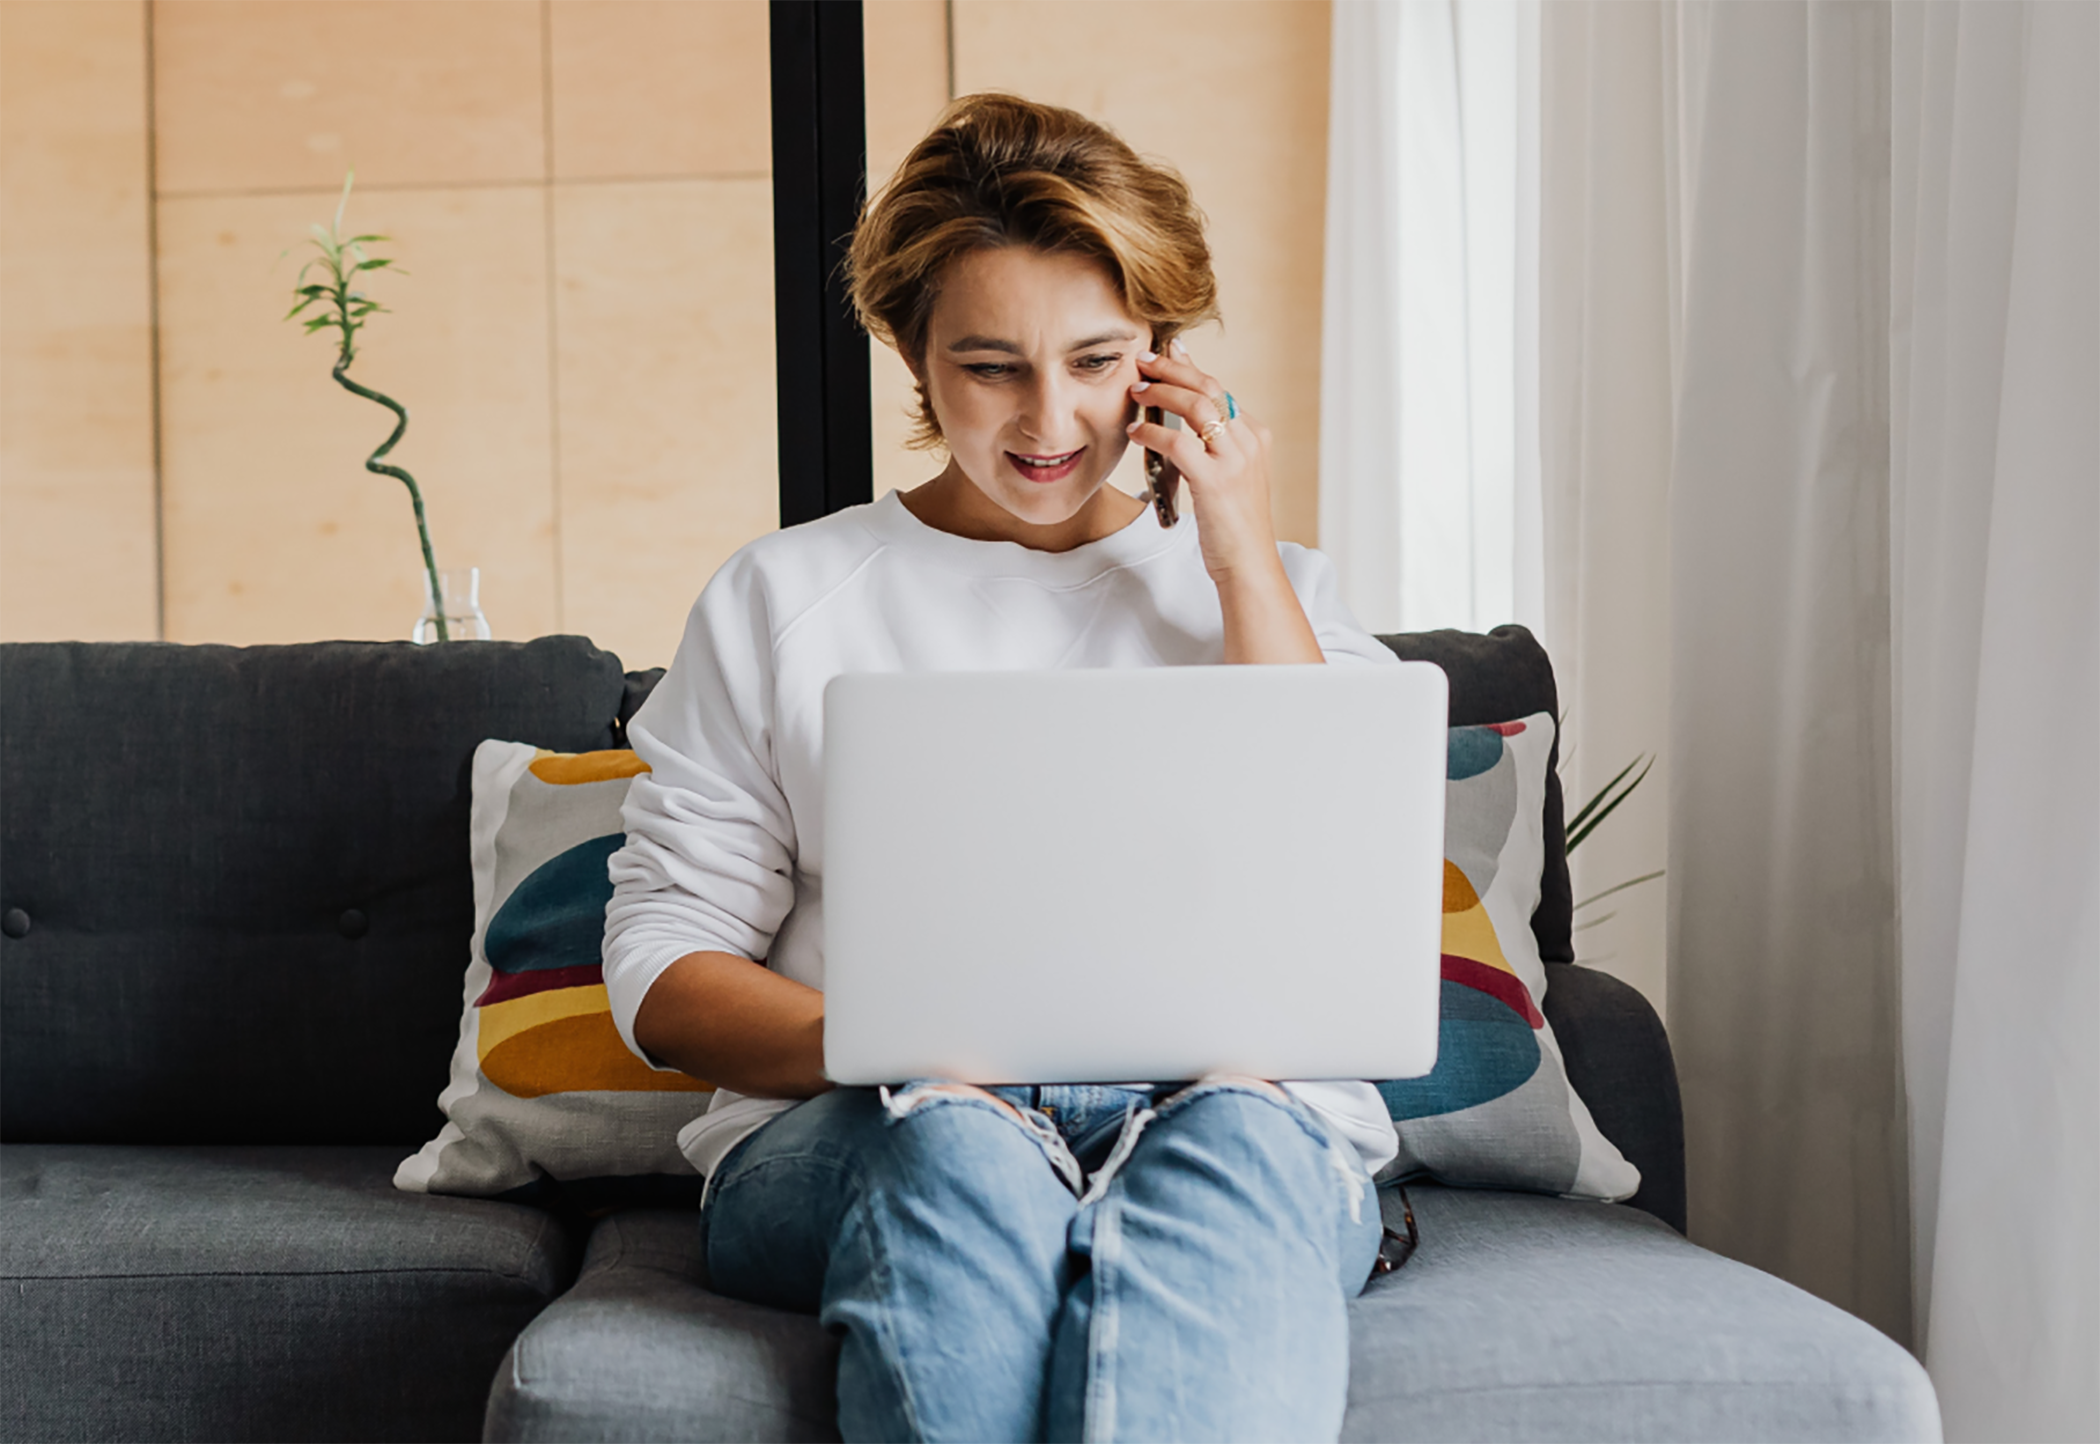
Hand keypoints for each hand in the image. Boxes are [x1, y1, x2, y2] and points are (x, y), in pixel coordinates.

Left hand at [1126, 341, 1322, 663]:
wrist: (1248, 565)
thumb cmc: (1232, 527)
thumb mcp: (1229, 478)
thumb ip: (1212, 448)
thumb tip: (1177, 421)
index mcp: (1256, 436)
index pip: (1219, 389)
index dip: (1189, 368)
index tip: (1166, 353)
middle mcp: (1249, 442)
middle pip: (1208, 388)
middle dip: (1173, 368)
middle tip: (1143, 359)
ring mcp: (1235, 461)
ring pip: (1196, 406)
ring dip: (1161, 392)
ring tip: (1135, 390)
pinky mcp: (1216, 482)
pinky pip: (1179, 443)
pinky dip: (1153, 432)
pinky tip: (1135, 431)